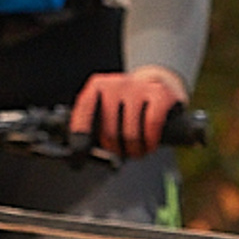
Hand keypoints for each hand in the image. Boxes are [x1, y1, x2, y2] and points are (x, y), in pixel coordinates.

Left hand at [70, 67, 186, 158]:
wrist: (157, 87)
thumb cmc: (126, 107)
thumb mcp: (107, 109)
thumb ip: (92, 125)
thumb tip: (80, 151)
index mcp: (98, 86)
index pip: (85, 108)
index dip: (80, 133)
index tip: (79, 155)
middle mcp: (116, 84)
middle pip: (109, 131)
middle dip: (115, 150)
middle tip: (120, 152)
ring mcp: (139, 87)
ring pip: (131, 133)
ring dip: (134, 151)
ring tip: (136, 150)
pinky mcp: (160, 94)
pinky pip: (152, 125)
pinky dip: (150, 141)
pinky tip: (150, 144)